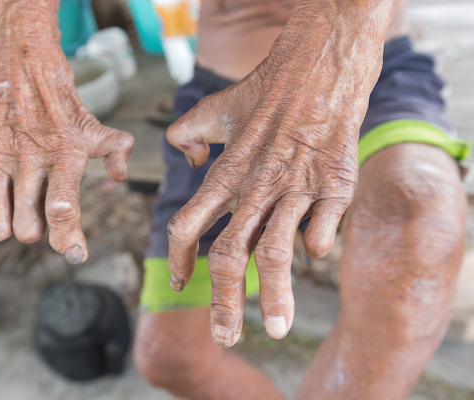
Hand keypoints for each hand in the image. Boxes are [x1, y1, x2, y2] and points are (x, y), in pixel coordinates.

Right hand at [0, 0, 133, 263]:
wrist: (17, 57)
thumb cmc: (58, 100)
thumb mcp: (92, 124)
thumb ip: (113, 150)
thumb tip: (121, 177)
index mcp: (66, 156)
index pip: (65, 210)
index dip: (69, 241)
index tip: (75, 257)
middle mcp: (32, 159)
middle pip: (28, 228)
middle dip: (34, 232)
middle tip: (35, 217)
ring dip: (2, 226)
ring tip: (8, 213)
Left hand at [166, 1, 395, 346]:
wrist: (319, 70)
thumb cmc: (266, 91)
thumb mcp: (214, 108)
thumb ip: (187, 134)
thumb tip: (188, 163)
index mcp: (224, 175)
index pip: (189, 227)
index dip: (181, 261)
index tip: (184, 285)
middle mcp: (254, 189)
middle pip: (229, 256)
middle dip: (224, 303)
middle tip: (225, 338)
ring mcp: (294, 191)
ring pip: (276, 254)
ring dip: (275, 298)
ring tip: (278, 329)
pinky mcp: (331, 188)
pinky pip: (321, 229)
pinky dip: (315, 246)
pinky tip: (314, 253)